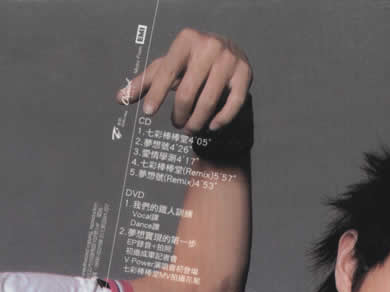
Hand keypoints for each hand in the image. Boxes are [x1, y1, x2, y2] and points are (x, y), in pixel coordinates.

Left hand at [116, 27, 251, 132]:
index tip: (148, 114)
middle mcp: (209, 47)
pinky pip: (232, 105)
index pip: (167, 72)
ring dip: (196, 122)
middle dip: (179, 115)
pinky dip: (221, 120)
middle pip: (186, 93)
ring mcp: (229, 61)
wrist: (230, 50)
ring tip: (191, 128)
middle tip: (177, 124)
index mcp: (186, 40)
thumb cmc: (192, 62)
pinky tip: (212, 127)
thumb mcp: (168, 66)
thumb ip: (145, 82)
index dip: (156, 94)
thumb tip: (119, 98)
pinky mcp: (245, 75)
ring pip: (208, 102)